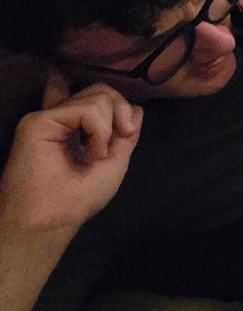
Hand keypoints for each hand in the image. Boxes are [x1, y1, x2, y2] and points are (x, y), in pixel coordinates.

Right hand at [0, 83, 140, 232]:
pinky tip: (91, 154)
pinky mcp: (38, 121)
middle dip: (123, 111)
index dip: (102, 94)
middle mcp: (59, 119)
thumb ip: (124, 135)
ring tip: (96, 156)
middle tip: (124, 137)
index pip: (85, 97)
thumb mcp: (115, 161)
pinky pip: (87, 109)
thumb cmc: (80, 199)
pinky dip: (100, 130)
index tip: (118, 112)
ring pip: (99, 96)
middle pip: (101, 91)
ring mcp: (48, 117)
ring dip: (110, 128)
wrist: (54, 219)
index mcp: (72, 129)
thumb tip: (137, 109)